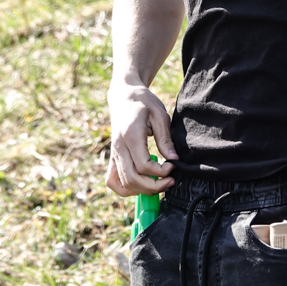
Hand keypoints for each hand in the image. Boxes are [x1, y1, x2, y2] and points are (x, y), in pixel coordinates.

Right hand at [106, 81, 177, 196]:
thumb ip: (165, 138)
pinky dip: (126, 188)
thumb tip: (173, 159)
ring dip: (142, 190)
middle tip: (170, 181)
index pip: (143, 165)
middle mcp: (119, 146)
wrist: (123, 95)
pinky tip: (142, 183)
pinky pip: (112, 181)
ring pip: (122, 183)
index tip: (173, 165)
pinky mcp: (112, 157)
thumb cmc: (143, 102)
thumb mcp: (159, 114)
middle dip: (153, 186)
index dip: (160, 171)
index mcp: (131, 134)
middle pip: (132, 179)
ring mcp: (113, 153)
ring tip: (158, 183)